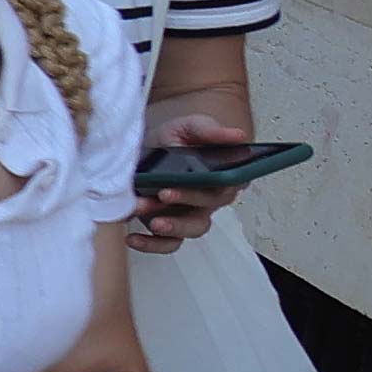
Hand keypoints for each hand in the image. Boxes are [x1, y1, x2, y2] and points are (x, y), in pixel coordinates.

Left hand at [130, 112, 252, 250]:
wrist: (146, 146)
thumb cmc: (175, 138)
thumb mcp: (190, 127)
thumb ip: (210, 130)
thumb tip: (238, 136)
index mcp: (223, 175)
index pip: (229, 185)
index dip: (216, 186)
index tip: (198, 178)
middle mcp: (208, 198)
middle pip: (208, 208)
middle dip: (186, 202)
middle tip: (164, 193)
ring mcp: (188, 213)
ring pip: (190, 229)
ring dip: (172, 227)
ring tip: (153, 220)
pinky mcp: (167, 223)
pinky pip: (167, 243)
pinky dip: (151, 244)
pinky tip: (133, 238)